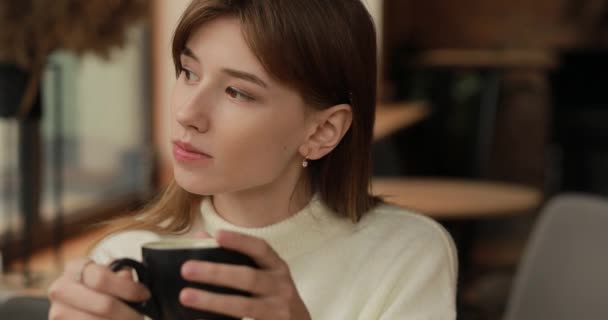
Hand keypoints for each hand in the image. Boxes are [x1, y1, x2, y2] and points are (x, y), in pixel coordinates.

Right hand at [48, 258, 149, 319]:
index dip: (128, 288)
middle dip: (128, 313)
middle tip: (141, 316)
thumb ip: (121, 274)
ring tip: (131, 319)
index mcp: (74, 268)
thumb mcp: (111, 274)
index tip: (145, 295)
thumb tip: (126, 277)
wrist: (79, 300)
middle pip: (104, 305)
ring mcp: (57, 312)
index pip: (102, 278)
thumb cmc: (101, 286)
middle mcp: (60, 289)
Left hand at [180, 230, 311, 319]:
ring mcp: (278, 311)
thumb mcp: (264, 274)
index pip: (261, 249)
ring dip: (213, 301)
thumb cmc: (274, 296)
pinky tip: (198, 318)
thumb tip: (200, 239)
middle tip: (187, 269)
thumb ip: (235, 256)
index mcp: (277, 268)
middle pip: (249, 278)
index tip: (218, 235)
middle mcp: (281, 288)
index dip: (240, 241)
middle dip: (217, 273)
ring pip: (244, 306)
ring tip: (185, 296)